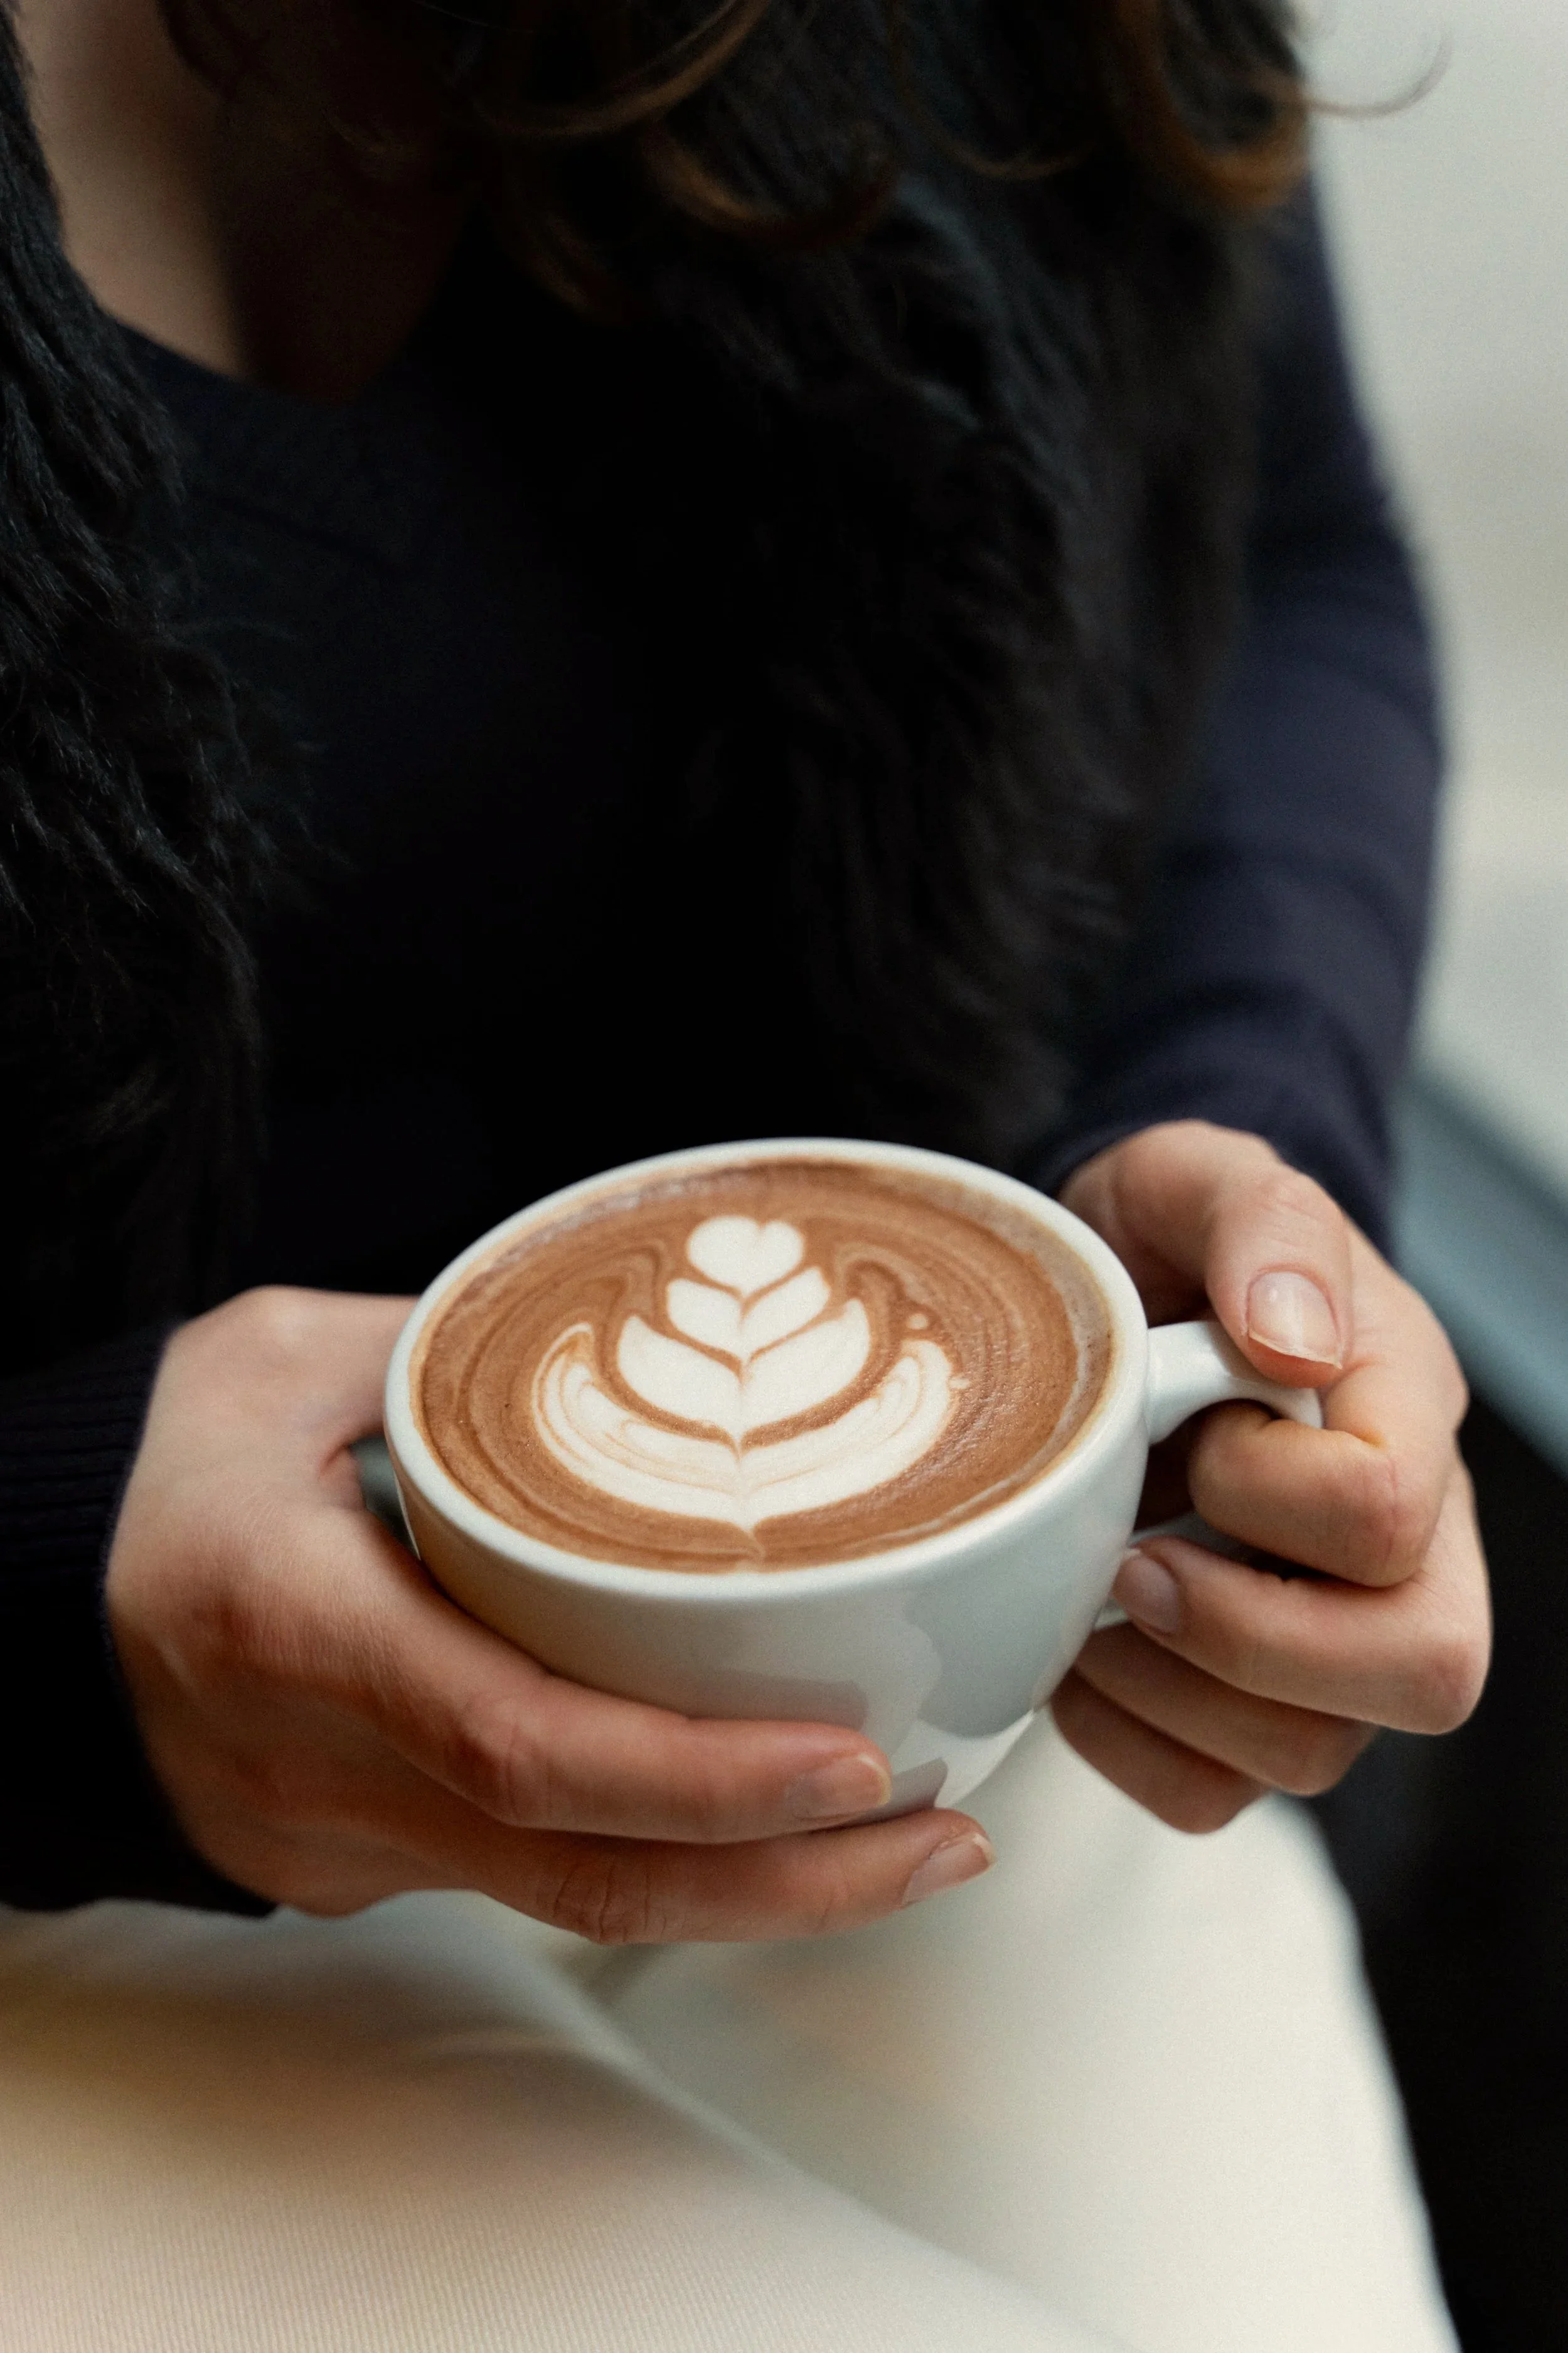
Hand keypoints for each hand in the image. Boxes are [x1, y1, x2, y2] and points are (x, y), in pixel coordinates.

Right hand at [106, 1288, 991, 1937]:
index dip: (694, 1771)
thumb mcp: (284, 1359)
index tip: (849, 1759)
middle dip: (785, 1875)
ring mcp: (346, 1838)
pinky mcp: (370, 1856)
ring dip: (758, 1888)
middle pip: (582, 1874)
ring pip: (576, 1905)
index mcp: (297, 1628)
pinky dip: (674, 1859)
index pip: (518, 1742)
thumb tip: (636, 1323)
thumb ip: (458, 1348)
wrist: (28, 1600)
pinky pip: (541, 1880)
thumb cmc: (155, 1465)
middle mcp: (325, 1770)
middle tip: (948, 1836)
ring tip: (915, 1842)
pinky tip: (781, 1818)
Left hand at [1054, 1121, 1489, 1830]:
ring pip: (1316, 1753)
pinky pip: (1216, 1793)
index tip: (1193, 1430)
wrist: (1115, 1292)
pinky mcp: (1251, 1697)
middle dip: (1250, 1637)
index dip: (1277, 1491)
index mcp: (1402, 1409)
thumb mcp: (1200, 1179)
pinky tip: (1076, 1658)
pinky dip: (1130, 1747)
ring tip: (1091, 1605)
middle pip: (1423, 1668)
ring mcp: (1333, 1630)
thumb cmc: (1168, 1239)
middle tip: (1131, 1566)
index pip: (1392, 1509)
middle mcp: (1401, 1540)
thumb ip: (1263, 1226)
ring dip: (1175, 1697)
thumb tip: (1290, 1343)